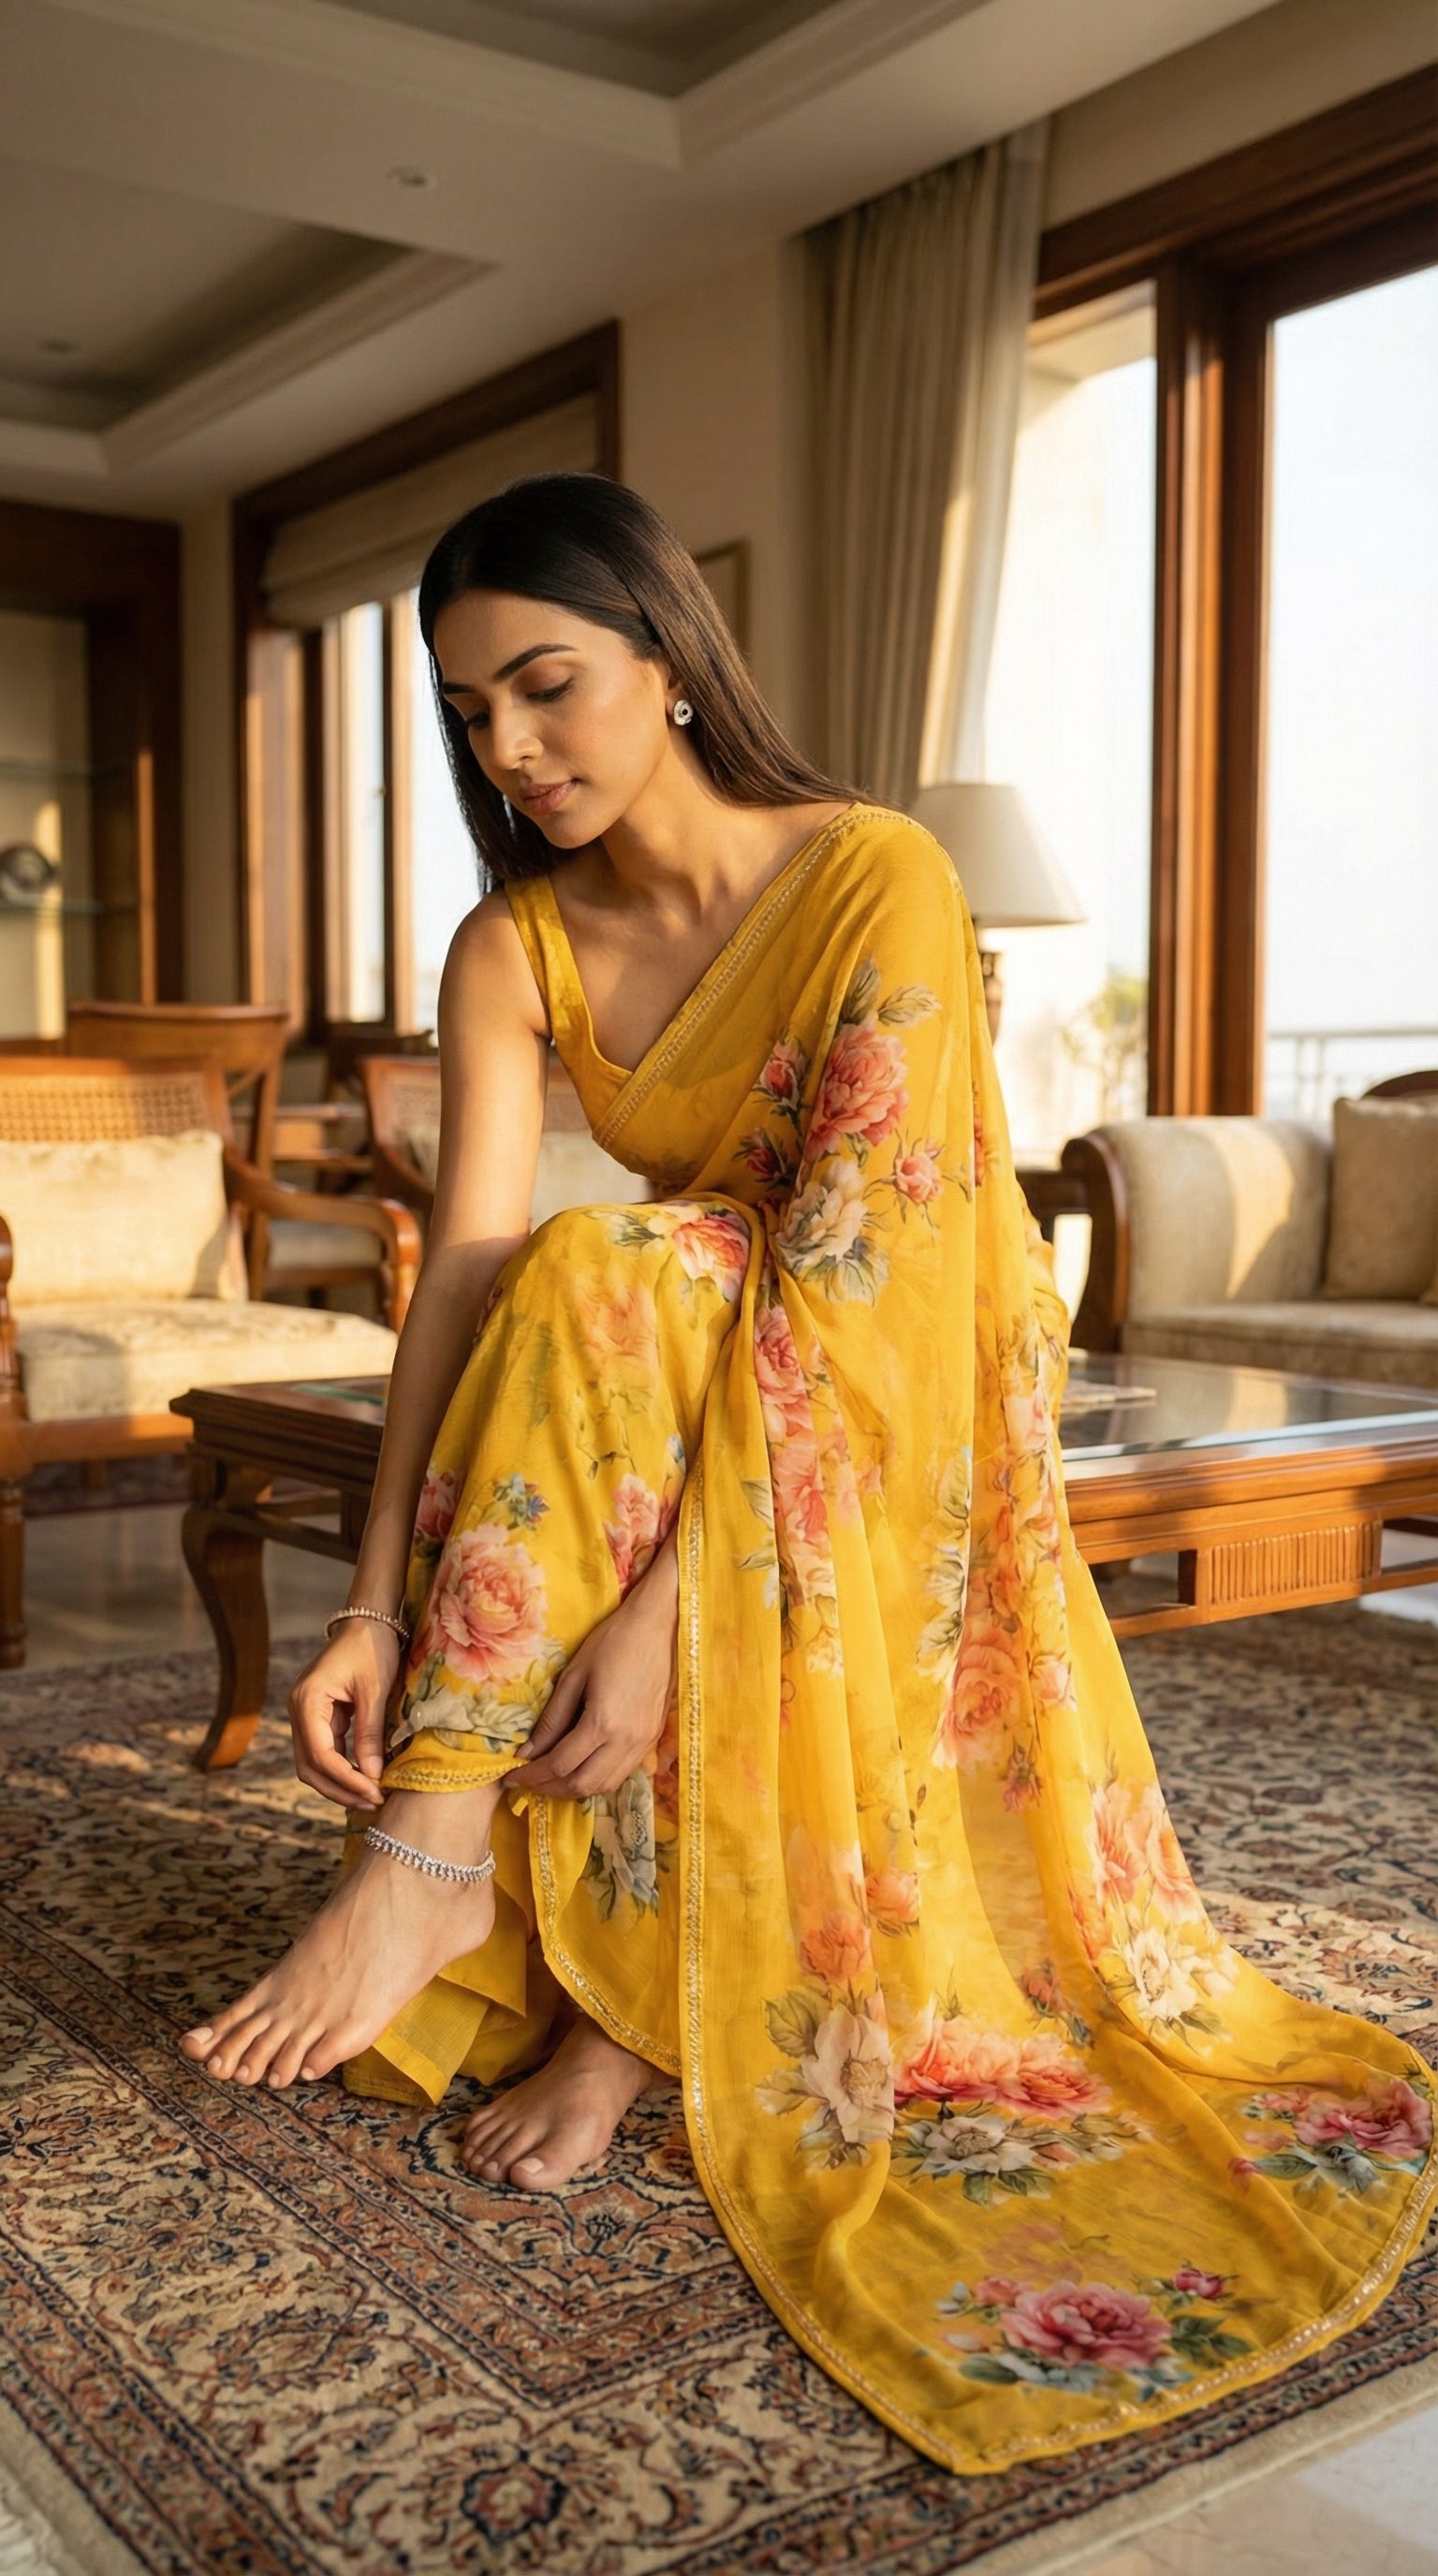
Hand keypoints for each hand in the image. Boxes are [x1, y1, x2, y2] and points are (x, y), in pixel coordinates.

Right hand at [287, 1620, 403, 1810]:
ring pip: (312, 1763)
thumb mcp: (375, 1691)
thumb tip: (373, 1777)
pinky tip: (363, 1780)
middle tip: (371, 1802)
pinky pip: (323, 1752)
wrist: (366, 1622)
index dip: (346, 1779)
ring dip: (338, 1783)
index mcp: (307, 1700)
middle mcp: (298, 1710)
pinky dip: (340, 1769)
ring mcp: (304, 1715)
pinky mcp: (317, 1718)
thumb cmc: (371, 1649)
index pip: (319, 1753)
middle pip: (308, 1766)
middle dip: (338, 1788)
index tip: (374, 1792)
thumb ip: (371, 1734)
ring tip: (369, 1797)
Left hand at [506, 1555, 677, 1800]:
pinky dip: (597, 1779)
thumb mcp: (574, 1676)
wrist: (660, 1627)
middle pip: (582, 1785)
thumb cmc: (613, 1642)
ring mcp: (643, 1743)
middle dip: (549, 1789)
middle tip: (526, 1782)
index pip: (560, 1765)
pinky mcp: (653, 1739)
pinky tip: (581, 1768)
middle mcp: (626, 1741)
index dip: (531, 1776)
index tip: (510, 1776)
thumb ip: (552, 1719)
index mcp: (602, 1723)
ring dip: (574, 1789)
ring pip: (605, 1786)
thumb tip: (528, 1751)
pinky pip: (622, 1773)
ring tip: (550, 1780)